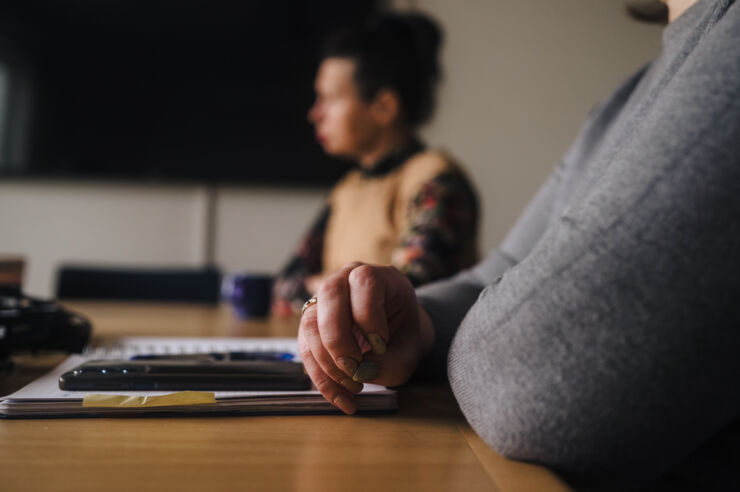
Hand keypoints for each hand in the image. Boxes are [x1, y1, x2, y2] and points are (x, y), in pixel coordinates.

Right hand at [297, 262, 434, 413]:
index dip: (368, 316)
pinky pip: (305, 347)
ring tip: (353, 386)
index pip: (364, 281)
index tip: (380, 346)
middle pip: (330, 295)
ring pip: (310, 322)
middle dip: (340, 339)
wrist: (395, 339)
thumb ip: (393, 361)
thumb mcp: (409, 350)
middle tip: (356, 370)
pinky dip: (320, 376)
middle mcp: (346, 279)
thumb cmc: (403, 337)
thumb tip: (363, 372)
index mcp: (379, 275)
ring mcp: (324, 299)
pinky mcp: (311, 323)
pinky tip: (341, 396)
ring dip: (327, 361)